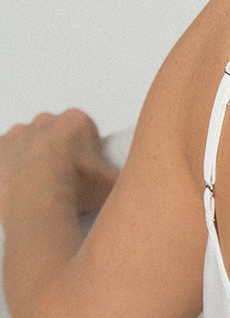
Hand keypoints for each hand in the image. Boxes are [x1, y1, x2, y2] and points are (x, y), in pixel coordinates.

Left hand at [0, 108, 119, 215]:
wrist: (37, 196)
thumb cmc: (71, 183)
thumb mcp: (112, 181)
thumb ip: (122, 177)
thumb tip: (129, 184)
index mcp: (76, 121)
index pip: (82, 131)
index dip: (84, 152)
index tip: (83, 170)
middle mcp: (46, 122)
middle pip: (53, 135)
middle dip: (56, 154)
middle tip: (62, 179)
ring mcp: (18, 135)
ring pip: (26, 145)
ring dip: (30, 161)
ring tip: (38, 188)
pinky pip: (3, 158)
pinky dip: (8, 171)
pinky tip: (18, 188)